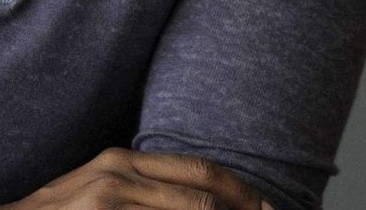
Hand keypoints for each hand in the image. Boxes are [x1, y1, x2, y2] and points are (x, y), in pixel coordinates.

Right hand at [0, 148, 273, 209]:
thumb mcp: (97, 193)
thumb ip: (139, 192)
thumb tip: (195, 202)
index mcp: (125, 161)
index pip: (200, 170)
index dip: (241, 192)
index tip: (268, 209)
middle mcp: (123, 171)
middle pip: (206, 188)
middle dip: (245, 207)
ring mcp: (113, 196)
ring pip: (194, 208)